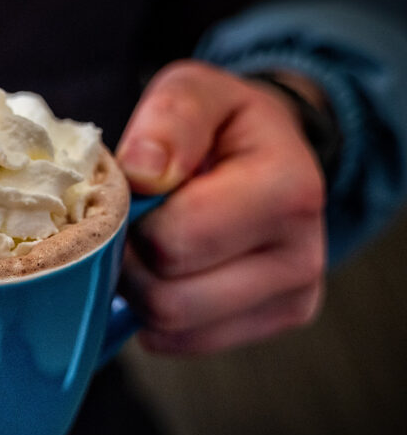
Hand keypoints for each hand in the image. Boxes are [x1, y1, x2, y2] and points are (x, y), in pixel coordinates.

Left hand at [115, 60, 326, 353]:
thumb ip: (169, 119)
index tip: (133, 195)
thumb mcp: (193, 92)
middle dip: (132, 261)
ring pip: (172, 328)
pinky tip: (167, 272)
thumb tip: (145, 173)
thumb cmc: (220, 123)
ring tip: (150, 244)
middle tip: (133, 224)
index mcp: (287, 191)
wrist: (269, 151)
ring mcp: (292, 299)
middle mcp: (302, 257)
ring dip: (140, 290)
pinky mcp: (272, 323)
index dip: (132, 223)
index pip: (175, 243)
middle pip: (170, 298)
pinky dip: (156, 315)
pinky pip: (181, 343)